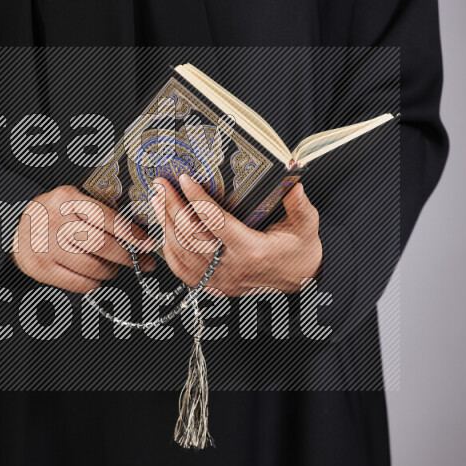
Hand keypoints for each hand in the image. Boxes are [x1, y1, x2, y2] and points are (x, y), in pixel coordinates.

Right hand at [12, 185, 154, 292]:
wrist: (18, 229)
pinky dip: (94, 282)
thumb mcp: (74, 201)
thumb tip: (141, 230)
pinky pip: (80, 283)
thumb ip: (101, 210)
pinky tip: (96, 275)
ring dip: (111, 270)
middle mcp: (54, 221)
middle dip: (128, 256)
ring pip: (93, 267)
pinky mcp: (41, 268)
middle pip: (102, 245)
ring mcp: (45, 246)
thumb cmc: (55, 215)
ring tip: (114, 266)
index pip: (107, 218)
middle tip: (143, 261)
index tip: (148, 244)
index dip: (132, 234)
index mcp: (66, 198)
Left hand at [151, 174, 321, 295]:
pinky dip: (169, 248)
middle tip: (161, 184)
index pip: (216, 222)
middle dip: (172, 207)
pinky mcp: (214, 286)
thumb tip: (294, 182)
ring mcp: (220, 280)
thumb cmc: (301, 252)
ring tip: (158, 199)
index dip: (197, 199)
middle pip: (191, 236)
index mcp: (252, 251)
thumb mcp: (307, 226)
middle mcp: (232, 268)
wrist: (302, 284)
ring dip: (165, 224)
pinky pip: (182, 270)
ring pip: (181, 253)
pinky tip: (164, 228)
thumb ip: (300, 206)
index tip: (184, 179)